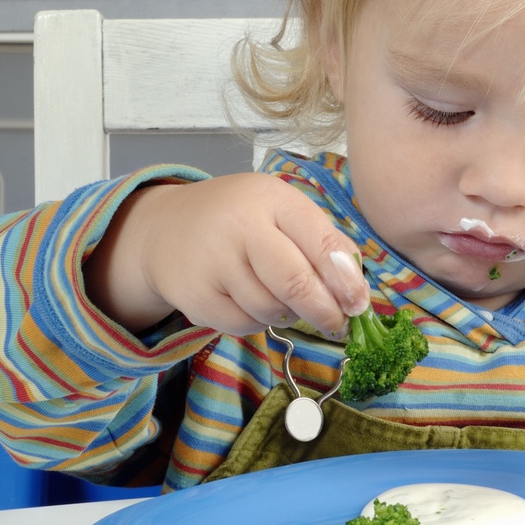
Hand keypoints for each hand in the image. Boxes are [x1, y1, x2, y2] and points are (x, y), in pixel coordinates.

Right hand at [83, 173, 369, 337]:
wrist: (165, 228)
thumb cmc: (239, 220)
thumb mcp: (282, 212)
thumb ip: (323, 242)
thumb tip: (357, 292)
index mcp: (272, 199)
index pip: (322, 243)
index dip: (347, 282)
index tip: (359, 305)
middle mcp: (239, 225)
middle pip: (295, 284)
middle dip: (325, 312)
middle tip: (337, 325)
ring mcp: (213, 261)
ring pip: (271, 309)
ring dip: (287, 314)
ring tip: (279, 297)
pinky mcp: (195, 295)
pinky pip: (243, 325)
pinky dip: (257, 322)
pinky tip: (249, 301)